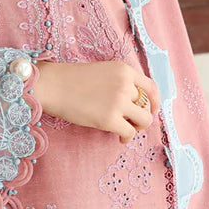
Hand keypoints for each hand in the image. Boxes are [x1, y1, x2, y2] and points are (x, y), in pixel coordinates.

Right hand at [33, 59, 160, 142]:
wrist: (53, 86)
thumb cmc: (71, 80)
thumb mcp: (102, 71)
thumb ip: (119, 82)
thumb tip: (133, 102)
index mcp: (124, 70)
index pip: (151, 87)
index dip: (155, 101)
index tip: (152, 110)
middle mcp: (125, 84)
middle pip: (148, 105)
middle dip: (143, 116)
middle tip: (132, 122)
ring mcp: (118, 102)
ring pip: (144, 120)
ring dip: (137, 127)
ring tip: (126, 129)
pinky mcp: (109, 119)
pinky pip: (129, 133)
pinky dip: (126, 137)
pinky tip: (118, 138)